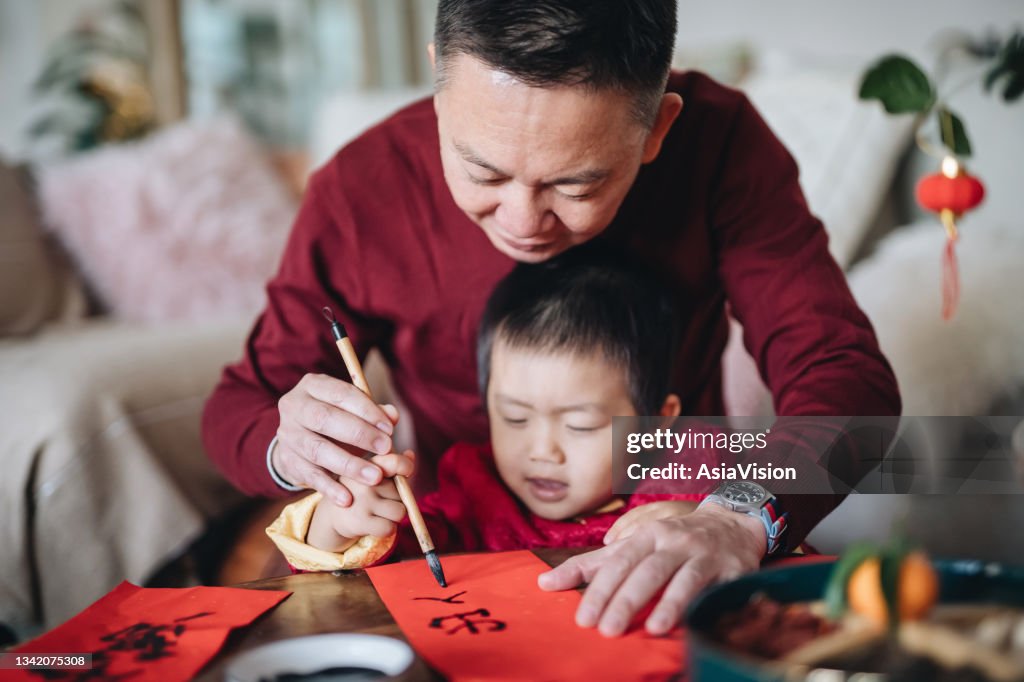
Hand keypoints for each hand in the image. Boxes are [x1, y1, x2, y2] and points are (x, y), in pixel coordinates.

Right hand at [273, 373, 398, 505]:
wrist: (298, 441)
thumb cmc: (334, 419)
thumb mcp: (350, 409)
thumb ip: (373, 411)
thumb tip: (393, 415)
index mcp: (312, 386)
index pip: (341, 393)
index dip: (367, 410)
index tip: (390, 428)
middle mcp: (294, 407)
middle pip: (325, 419)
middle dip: (359, 434)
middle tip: (386, 448)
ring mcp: (288, 435)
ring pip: (318, 450)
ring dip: (349, 464)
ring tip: (375, 476)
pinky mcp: (288, 461)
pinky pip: (310, 476)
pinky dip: (329, 488)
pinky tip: (347, 498)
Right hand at [306, 450, 414, 551]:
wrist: (333, 515)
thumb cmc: (362, 490)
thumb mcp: (373, 472)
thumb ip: (394, 464)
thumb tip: (411, 455)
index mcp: (370, 463)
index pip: (395, 462)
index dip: (406, 467)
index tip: (406, 471)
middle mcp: (364, 479)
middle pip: (403, 492)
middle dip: (397, 499)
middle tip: (380, 500)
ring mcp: (362, 500)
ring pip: (400, 512)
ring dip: (394, 516)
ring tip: (378, 512)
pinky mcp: (359, 521)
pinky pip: (389, 528)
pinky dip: (387, 529)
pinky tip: (374, 524)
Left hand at [538, 502, 765, 636]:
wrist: (732, 524)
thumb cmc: (671, 540)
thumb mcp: (631, 546)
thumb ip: (590, 566)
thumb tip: (544, 583)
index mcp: (647, 535)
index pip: (618, 562)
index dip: (599, 589)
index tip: (582, 618)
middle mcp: (674, 541)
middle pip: (646, 570)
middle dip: (625, 599)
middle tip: (605, 629)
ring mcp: (704, 554)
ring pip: (683, 577)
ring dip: (667, 603)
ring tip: (649, 628)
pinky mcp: (731, 569)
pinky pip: (715, 587)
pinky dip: (701, 604)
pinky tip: (689, 623)